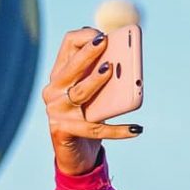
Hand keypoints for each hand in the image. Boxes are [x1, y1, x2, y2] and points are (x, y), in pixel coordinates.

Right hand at [45, 28, 142, 174]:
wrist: (76, 153)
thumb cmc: (90, 115)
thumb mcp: (95, 92)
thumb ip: (103, 74)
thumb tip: (121, 60)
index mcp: (60, 73)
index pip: (68, 45)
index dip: (84, 37)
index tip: (104, 36)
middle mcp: (53, 90)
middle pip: (71, 67)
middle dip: (88, 53)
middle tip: (105, 42)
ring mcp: (56, 111)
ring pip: (79, 93)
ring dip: (95, 81)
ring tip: (111, 71)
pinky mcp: (63, 131)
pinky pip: (95, 128)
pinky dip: (118, 129)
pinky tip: (137, 128)